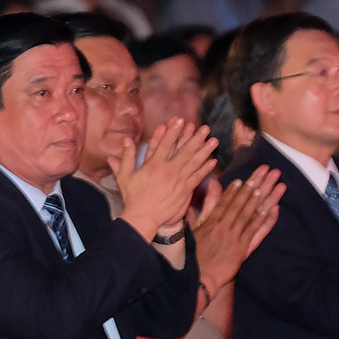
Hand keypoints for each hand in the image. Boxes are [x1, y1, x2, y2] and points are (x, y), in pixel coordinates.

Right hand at [112, 117, 216, 239]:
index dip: (173, 131)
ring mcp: (178, 180)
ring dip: (205, 150)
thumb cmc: (133, 197)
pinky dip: (205, 169)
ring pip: (194, 162)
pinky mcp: (185, 190)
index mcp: (153, 165)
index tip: (181, 120)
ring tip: (213, 140)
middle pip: (184, 151)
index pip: (165, 144)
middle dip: (195, 138)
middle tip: (205, 127)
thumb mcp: (125, 176)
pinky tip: (213, 161)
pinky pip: (197, 177)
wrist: (143, 217)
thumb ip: (126, 157)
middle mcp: (168, 170)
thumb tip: (127, 140)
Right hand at [190, 165, 283, 295]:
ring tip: (275, 183)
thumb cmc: (194, 255)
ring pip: (253, 213)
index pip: (227, 201)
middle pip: (243, 202)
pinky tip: (275, 208)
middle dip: (256, 184)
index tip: (247, 176)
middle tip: (268, 170)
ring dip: (266, 197)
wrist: (200, 278)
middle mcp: (226, 226)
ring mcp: (237, 237)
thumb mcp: (193, 229)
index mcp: (212, 222)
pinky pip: (258, 231)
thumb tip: (206, 193)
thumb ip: (202, 209)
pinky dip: (267, 220)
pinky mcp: (244, 249)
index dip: (238, 188)